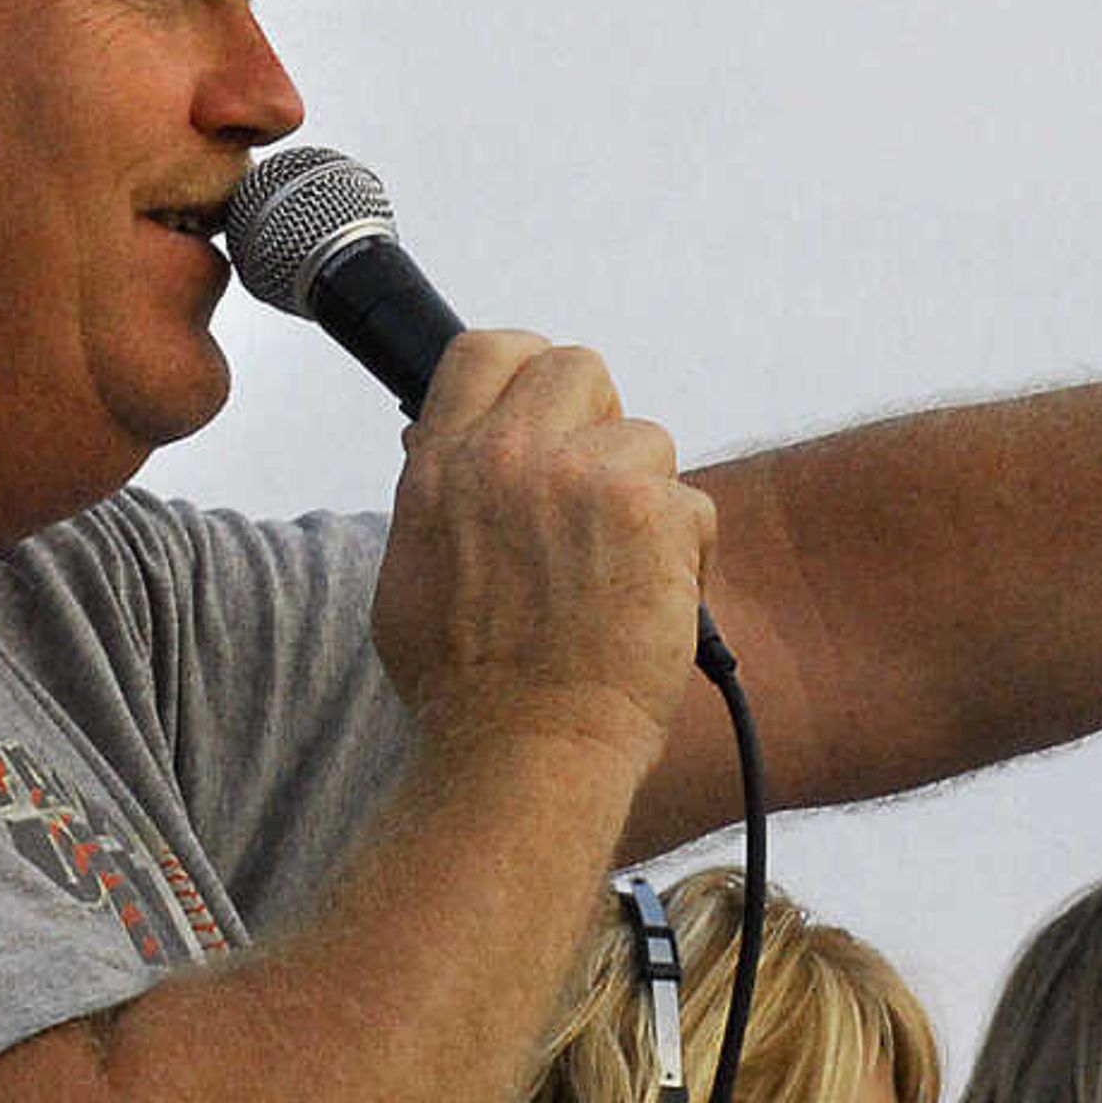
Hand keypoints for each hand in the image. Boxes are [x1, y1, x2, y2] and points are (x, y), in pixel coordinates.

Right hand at [370, 329, 714, 769]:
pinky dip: (683, 556)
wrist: (523, 751)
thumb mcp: (409, 580)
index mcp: (443, 466)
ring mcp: (582, 477)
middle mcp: (508, 456)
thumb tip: (438, 453)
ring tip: (619, 574)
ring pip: (645, 439)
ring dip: (645, 499)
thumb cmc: (466, 692)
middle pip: (578, 369)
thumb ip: (433, 501)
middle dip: (598, 422)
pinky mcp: (650, 511)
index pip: (486, 351)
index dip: (525, 371)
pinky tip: (650, 606)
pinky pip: (691, 503)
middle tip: (597, 495)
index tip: (545, 412)